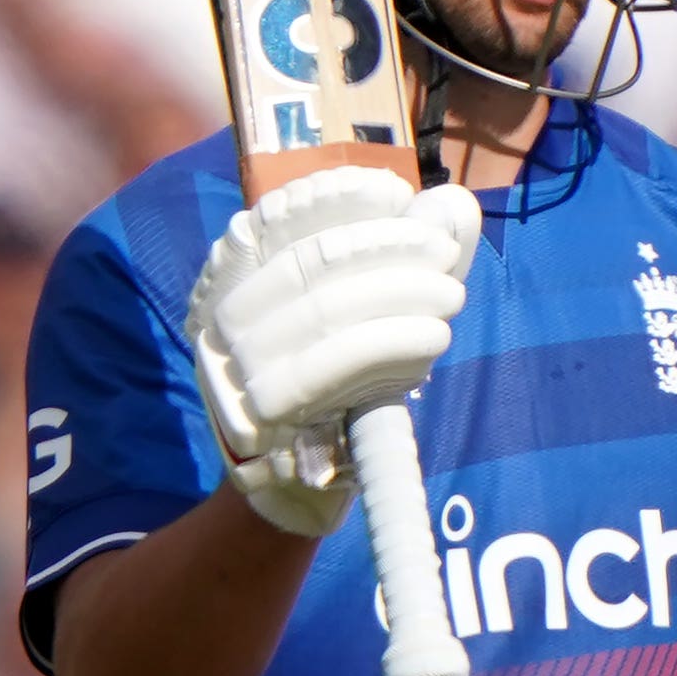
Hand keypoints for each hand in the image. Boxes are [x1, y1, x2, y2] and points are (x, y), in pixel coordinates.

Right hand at [187, 165, 477, 535]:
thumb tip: (453, 205)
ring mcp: (236, 366)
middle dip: (387, 246)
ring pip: (325, 309)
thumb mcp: (367, 310)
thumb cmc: (338, 380)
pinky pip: (335, 365)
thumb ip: (408, 255)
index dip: (337, 196)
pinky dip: (393, 341)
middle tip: (443, 252)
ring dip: (401, 293)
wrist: (292, 483)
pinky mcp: (265, 414)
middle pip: (309, 260)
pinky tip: (433, 336)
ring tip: (450, 297)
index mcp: (232, 277)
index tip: (394, 192)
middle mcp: (223, 315)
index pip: (278, 217)